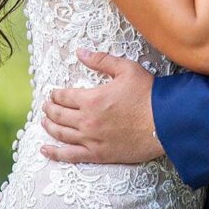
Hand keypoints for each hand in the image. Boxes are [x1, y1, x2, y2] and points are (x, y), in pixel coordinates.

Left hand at [40, 49, 163, 164]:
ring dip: (49, 127)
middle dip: (49, 109)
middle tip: (46, 105)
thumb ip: (101, 60)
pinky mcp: (98, 154)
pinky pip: (70, 156)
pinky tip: (44, 150)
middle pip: (58, 115)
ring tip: (43, 121)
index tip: (53, 93)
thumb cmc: (147, 93)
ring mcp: (91, 140)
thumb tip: (80, 52)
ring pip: (61, 134)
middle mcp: (86, 121)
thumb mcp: (126, 69)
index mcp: (91, 99)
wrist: (164, 122)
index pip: (64, 96)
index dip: (55, 94)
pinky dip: (54, 153)